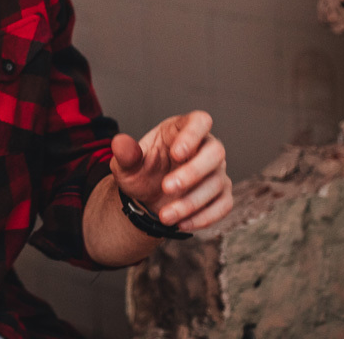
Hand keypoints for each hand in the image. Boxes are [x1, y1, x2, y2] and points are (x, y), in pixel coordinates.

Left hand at [111, 110, 231, 232]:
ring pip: (216, 182)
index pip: (199, 121)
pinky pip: (223, 205)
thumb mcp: (126, 165)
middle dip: (192, 172)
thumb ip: (125, 154)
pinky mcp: (221, 194)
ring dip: (191, 202)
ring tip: (164, 216)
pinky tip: (181, 223)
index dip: (193, 135)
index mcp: (181, 130)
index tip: (176, 153)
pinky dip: (205, 217)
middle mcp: (204, 147)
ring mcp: (216, 171)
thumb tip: (120, 143)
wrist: (146, 197)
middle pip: (215, 152)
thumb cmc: (140, 171)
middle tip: (167, 187)